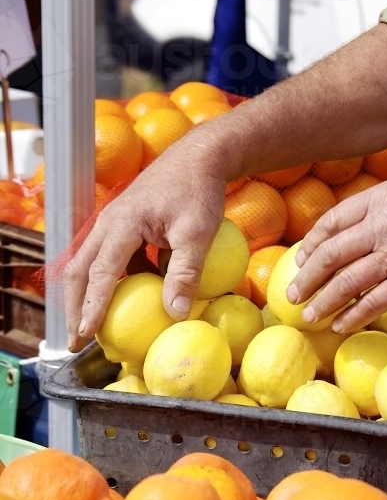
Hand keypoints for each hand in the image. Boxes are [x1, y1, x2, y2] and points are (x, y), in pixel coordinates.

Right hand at [64, 127, 227, 351]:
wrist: (197, 159)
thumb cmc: (199, 193)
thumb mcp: (198, 233)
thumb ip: (186, 272)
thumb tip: (176, 313)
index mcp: (122, 225)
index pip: (99, 273)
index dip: (91, 306)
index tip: (86, 334)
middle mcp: (107, 223)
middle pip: (78, 270)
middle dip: (73, 307)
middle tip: (76, 340)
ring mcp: (111, 224)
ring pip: (86, 265)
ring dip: (85, 297)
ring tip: (89, 327)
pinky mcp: (121, 227)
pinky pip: (107, 259)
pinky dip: (106, 283)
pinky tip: (121, 302)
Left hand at [286, 174, 386, 331]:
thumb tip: (368, 224)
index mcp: (381, 199)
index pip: (333, 221)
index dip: (313, 241)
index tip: (302, 255)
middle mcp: (382, 226)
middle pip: (331, 253)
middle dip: (306, 276)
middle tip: (293, 293)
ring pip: (345, 281)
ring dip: (323, 301)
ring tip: (309, 314)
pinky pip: (373, 303)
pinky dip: (353, 316)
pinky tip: (340, 325)